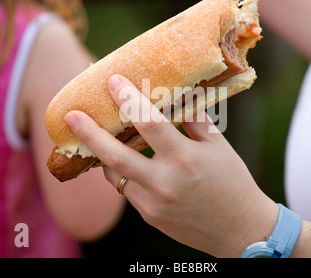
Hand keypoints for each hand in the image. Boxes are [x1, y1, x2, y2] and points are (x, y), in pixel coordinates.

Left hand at [65, 74, 277, 256]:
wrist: (240, 230)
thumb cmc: (233, 183)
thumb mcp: (218, 146)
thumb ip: (193, 120)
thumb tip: (174, 96)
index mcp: (185, 159)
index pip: (149, 123)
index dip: (128, 99)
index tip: (112, 81)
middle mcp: (164, 182)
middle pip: (115, 155)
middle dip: (89, 133)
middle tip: (70, 115)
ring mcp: (153, 203)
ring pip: (115, 174)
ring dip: (102, 154)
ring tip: (94, 137)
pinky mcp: (149, 216)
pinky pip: (127, 189)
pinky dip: (122, 172)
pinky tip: (126, 161)